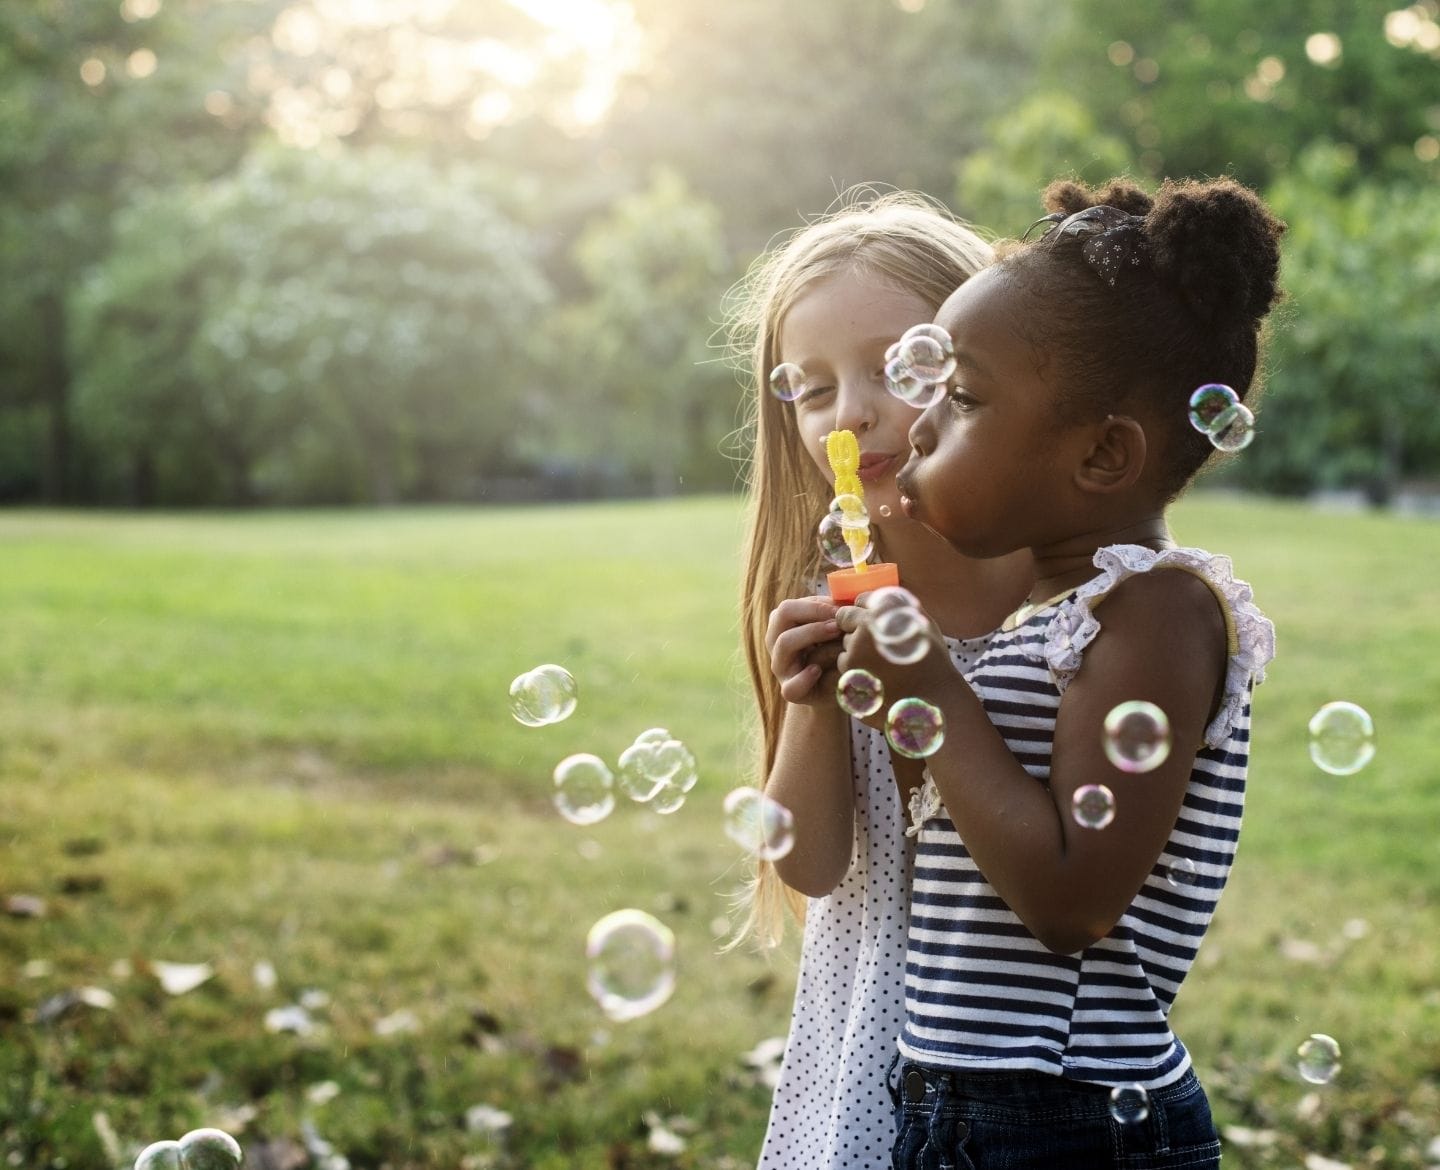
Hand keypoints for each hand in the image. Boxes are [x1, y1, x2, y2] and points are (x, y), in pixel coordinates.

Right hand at [765, 596, 842, 704]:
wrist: (833, 687)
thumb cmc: (834, 651)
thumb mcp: (832, 628)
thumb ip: (834, 613)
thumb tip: (849, 598)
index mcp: (783, 624)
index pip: (788, 607)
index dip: (815, 605)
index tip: (842, 610)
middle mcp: (776, 642)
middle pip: (780, 616)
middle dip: (812, 615)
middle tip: (838, 622)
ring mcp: (780, 667)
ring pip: (784, 643)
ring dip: (811, 634)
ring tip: (836, 635)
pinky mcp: (790, 691)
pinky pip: (790, 686)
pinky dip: (804, 678)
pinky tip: (818, 670)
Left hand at [834, 592, 958, 724]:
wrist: (935, 699)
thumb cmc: (932, 660)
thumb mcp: (922, 622)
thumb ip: (898, 605)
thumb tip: (879, 596)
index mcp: (883, 611)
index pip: (860, 600)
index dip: (867, 611)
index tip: (877, 623)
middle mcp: (865, 628)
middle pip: (846, 620)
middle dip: (856, 628)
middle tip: (876, 644)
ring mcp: (854, 654)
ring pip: (844, 644)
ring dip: (856, 650)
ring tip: (881, 663)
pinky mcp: (848, 676)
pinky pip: (845, 666)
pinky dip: (855, 670)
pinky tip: (877, 676)